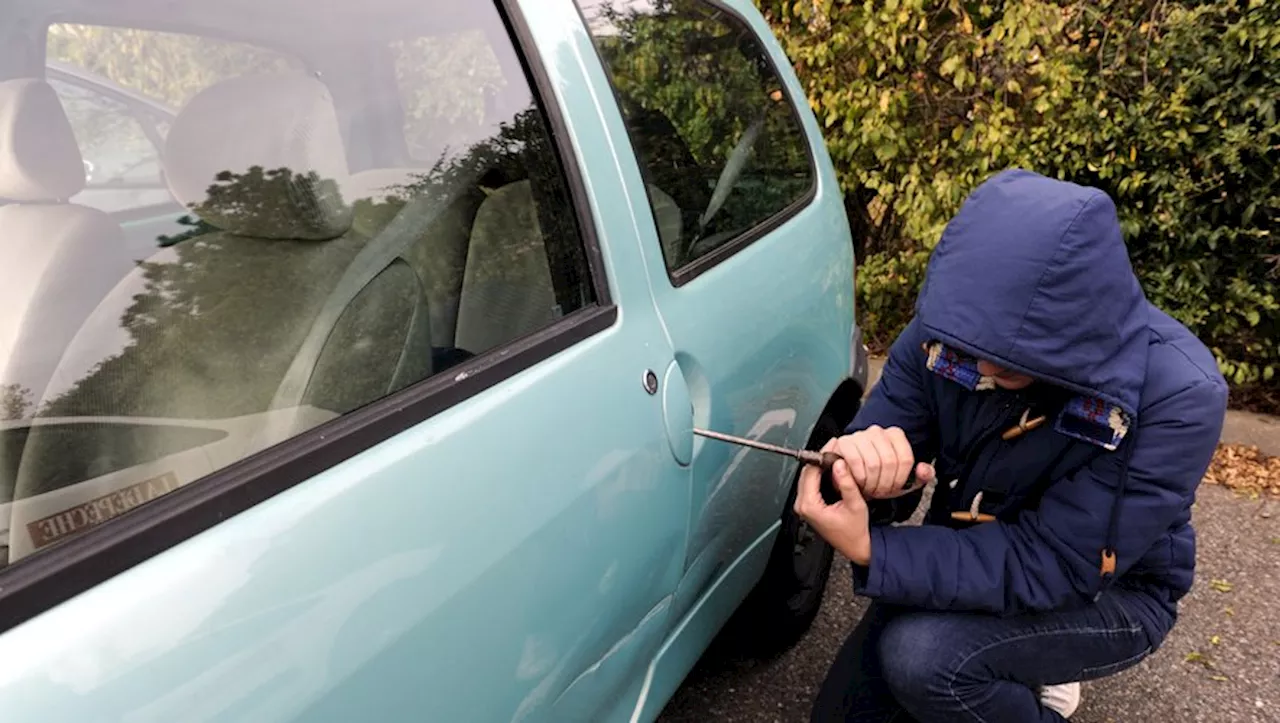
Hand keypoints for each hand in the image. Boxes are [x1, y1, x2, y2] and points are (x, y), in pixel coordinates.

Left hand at [794, 439, 872, 564]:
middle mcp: (803, 506)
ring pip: (808, 477)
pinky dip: (820, 474)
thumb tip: (839, 464)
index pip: (811, 472)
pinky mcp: (809, 506)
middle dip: (821, 459)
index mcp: (810, 506)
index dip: (822, 456)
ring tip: (835, 454)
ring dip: (820, 466)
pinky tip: (832, 468)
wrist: (857, 547)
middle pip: (807, 473)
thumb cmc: (856, 532)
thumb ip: (846, 483)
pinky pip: (811, 484)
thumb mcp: (855, 504)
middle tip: (835, 447)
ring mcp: (804, 507)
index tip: (832, 445)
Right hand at [832, 425, 935, 498]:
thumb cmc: (879, 479)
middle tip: (879, 492)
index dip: (900, 479)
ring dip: (871, 483)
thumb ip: (921, 476)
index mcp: (895, 435)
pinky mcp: (844, 442)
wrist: (852, 478)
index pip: (905, 459)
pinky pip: (856, 461)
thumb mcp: (904, 481)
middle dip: (884, 483)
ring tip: (869, 488)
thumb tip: (923, 469)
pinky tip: (858, 482)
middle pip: (889, 461)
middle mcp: (878, 431)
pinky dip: (859, 477)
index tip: (893, 488)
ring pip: (873, 463)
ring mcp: (860, 435)